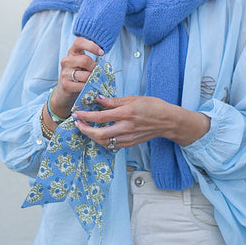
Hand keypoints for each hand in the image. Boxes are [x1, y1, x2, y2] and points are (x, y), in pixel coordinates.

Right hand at [49, 38, 102, 118]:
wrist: (65, 92)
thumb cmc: (79, 76)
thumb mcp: (86, 66)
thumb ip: (96, 63)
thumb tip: (107, 65)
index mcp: (73, 52)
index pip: (79, 42)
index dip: (91, 46)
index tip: (101, 53)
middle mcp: (67, 60)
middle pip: (85, 60)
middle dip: (95, 67)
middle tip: (98, 72)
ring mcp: (65, 73)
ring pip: (85, 75)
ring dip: (93, 79)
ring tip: (94, 81)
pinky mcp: (66, 84)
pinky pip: (83, 85)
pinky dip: (90, 87)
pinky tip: (90, 87)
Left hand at [72, 95, 208, 149]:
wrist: (168, 121)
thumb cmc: (153, 106)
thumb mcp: (133, 98)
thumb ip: (114, 100)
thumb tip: (98, 98)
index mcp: (126, 113)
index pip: (100, 117)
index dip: (86, 116)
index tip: (77, 113)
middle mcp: (126, 127)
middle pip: (99, 134)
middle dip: (85, 130)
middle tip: (77, 124)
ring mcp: (128, 137)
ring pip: (104, 142)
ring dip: (92, 136)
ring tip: (85, 128)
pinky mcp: (130, 143)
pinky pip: (112, 145)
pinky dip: (102, 141)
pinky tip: (98, 134)